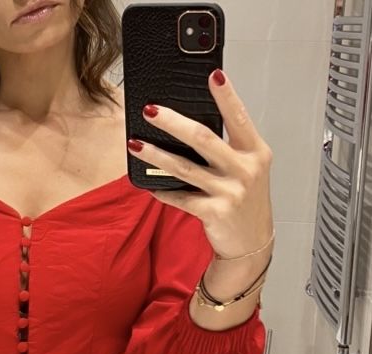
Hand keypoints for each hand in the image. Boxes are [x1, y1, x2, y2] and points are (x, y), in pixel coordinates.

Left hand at [126, 68, 273, 258]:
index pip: (239, 117)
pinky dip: (162, 190)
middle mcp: (245, 170)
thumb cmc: (245, 199)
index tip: (213, 74)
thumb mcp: (247, 169)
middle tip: (150, 109)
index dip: (227, 96)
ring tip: (135, 143)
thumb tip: (188, 124)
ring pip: (184, 168)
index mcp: (255, 152)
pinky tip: (147, 184)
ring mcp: (230, 192)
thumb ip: (227, 148)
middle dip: (173, 122)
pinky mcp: (214, 213)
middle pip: (203, 139)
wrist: (252, 242)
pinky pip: (180, 198)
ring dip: (155, 155)